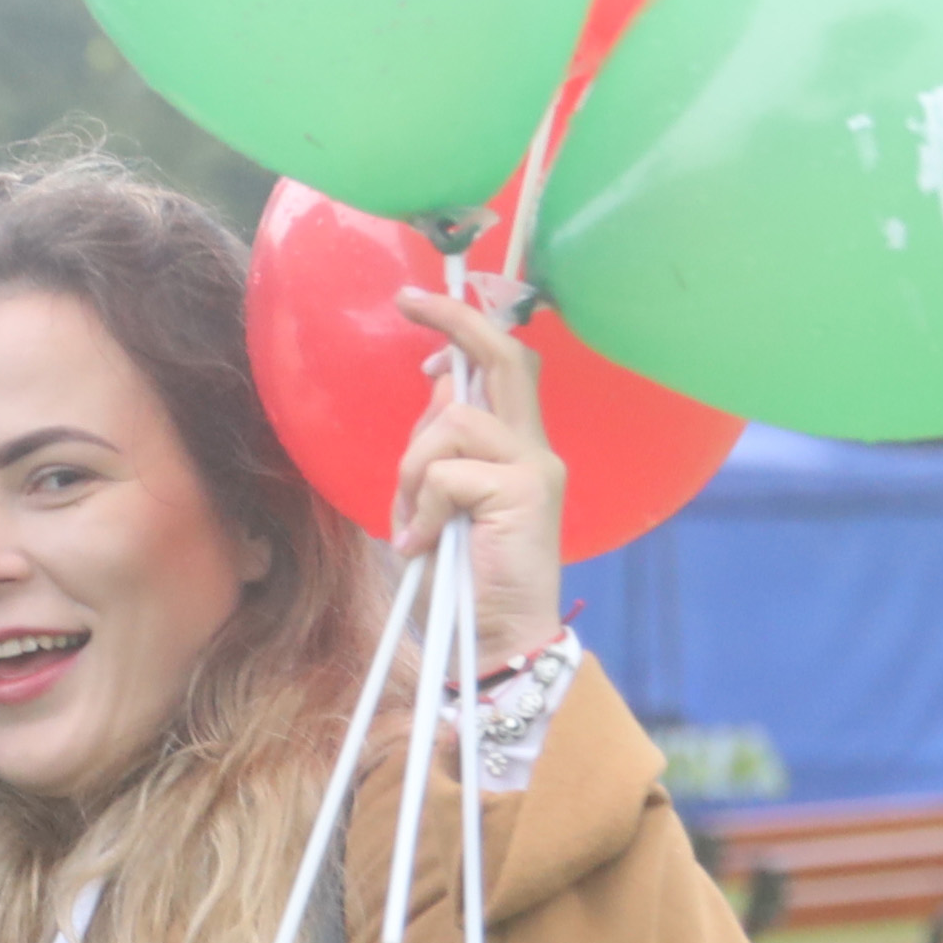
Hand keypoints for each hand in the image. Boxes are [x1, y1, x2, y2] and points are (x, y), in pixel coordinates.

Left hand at [389, 281, 569, 672]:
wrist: (497, 642)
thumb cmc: (464, 579)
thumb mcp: (445, 503)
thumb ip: (446, 451)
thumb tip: (436, 391)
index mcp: (519, 448)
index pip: (506, 365)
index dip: (465, 331)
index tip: (417, 316)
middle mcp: (535, 449)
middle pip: (504, 359)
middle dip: (454, 320)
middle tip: (408, 300)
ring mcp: (533, 468)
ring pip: (451, 424)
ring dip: (410, 471)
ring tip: (410, 523)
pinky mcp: (522, 493)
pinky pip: (446, 474)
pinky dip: (419, 510)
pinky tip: (423, 545)